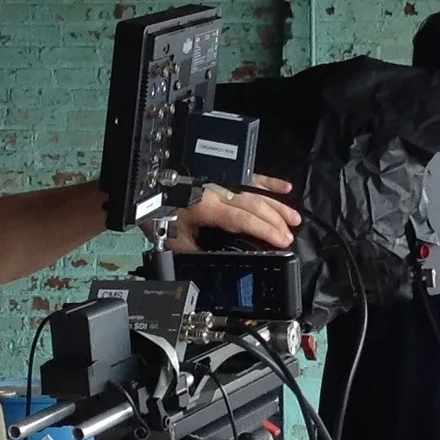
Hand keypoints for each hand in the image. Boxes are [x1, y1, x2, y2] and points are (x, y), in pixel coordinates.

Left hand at [170, 174, 300, 252]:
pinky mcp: (221, 175)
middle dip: (275, 221)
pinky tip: (284, 188)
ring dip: (277, 205)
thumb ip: (196, 252)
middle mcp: (217, 191)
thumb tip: (215, 265)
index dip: (265, 230)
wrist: (145, 185)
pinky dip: (267, 182)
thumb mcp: (173, 238)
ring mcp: (221, 181)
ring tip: (294, 218)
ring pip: (255, 191)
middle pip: (254, 205)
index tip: (282, 241)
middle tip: (290, 235)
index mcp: (207, 207)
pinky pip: (248, 176)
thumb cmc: (158, 212)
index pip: (243, 219)